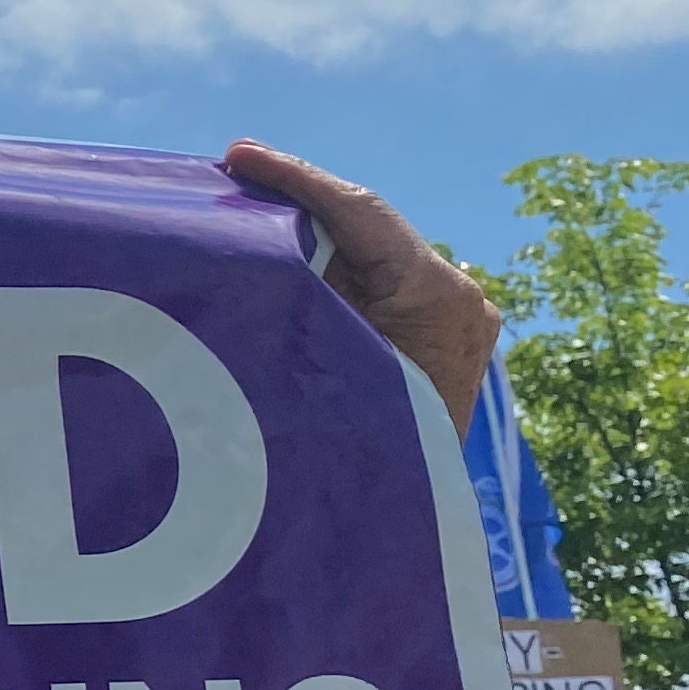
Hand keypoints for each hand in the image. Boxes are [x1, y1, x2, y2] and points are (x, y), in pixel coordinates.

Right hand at [221, 139, 499, 432]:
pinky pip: (376, 280)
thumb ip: (297, 297)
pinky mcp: (440, 333)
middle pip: (365, 225)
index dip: (293, 177)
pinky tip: (276, 259)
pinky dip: (328, 266)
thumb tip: (249, 243)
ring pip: (369, 250)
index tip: (237, 154)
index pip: (359, 212)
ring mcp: (457, 316)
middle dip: (296, 199)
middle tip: (229, 174)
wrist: (408, 534)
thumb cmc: (360, 457)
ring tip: (242, 209)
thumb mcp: (318, 364)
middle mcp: (459, 298)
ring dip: (309, 231)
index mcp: (438, 298)